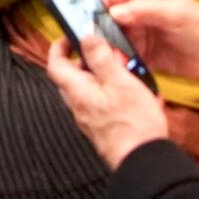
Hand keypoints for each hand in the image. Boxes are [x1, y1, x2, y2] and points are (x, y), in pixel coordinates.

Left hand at [45, 33, 170, 169]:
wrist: (144, 161)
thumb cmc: (132, 122)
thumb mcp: (119, 82)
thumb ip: (100, 58)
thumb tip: (86, 37)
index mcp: (77, 91)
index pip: (55, 64)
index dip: (59, 47)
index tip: (70, 36)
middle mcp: (78, 107)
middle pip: (73, 77)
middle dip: (87, 61)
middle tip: (108, 53)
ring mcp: (91, 120)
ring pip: (91, 91)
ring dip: (106, 78)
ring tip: (129, 73)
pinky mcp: (104, 129)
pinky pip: (105, 105)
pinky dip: (117, 95)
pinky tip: (140, 95)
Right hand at [98, 0, 198, 104]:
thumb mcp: (175, 14)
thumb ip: (144, 10)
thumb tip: (115, 12)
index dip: (95, 5)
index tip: (82, 19)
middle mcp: (137, 10)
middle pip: (106, 18)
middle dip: (99, 32)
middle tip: (92, 44)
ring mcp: (138, 32)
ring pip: (111, 39)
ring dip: (108, 50)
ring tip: (107, 60)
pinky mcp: (141, 52)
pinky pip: (122, 55)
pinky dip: (118, 62)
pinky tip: (117, 69)